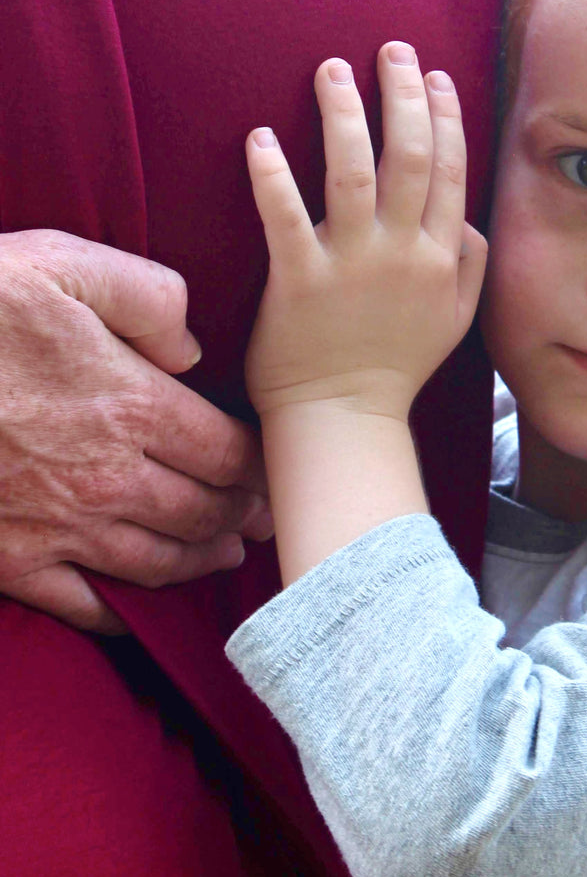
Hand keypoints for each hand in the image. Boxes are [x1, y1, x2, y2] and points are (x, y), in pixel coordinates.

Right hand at [0, 231, 271, 633]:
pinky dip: (117, 612)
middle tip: (262, 520)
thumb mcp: (64, 264)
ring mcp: (57, 526)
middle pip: (201, 512)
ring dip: (199, 563)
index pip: (226, 452)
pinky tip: (135, 608)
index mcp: (132, 406)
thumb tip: (189, 349)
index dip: (257, 467)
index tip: (270, 471)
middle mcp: (107, 478)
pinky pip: (80, 604)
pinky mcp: (8, 560)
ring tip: (223, 557)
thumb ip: (148, 296)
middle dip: (240, 517)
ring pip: (155, 562)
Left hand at [245, 47, 486, 422]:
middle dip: (402, 94)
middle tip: (389, 49)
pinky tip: (260, 136)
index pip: (449, 169)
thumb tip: (470, 216)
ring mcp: (349, 265)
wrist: (345, 417)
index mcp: (438, 256)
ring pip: (352, 172)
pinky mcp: (298, 280)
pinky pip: (284, 217)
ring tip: (331, 69)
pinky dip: (272, 174)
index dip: (444, 116)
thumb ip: (471, 263)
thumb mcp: (457, 319)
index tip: (433, 75)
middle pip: (409, 156)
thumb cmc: (396, 366)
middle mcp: (400, 252)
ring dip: (344, 114)